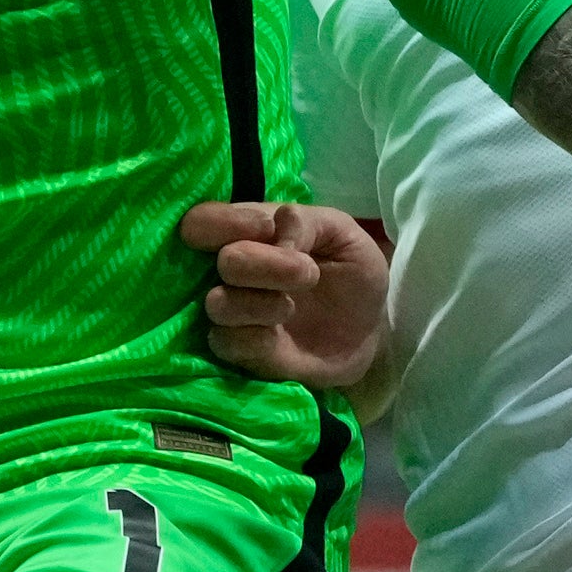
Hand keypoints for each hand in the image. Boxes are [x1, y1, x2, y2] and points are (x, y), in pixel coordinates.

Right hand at [183, 199, 390, 388]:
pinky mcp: (238, 352)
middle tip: (306, 273)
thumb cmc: (350, 274)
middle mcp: (230, 272)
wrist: (367, 332)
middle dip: (266, 264)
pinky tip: (278, 337)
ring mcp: (231, 313)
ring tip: (291, 307)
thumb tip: (275, 228)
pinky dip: (255, 339)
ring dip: (261, 304)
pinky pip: (226, 343)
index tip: (270, 230)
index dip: (229, 222)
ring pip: (218, 304)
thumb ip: (307, 221)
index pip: (204, 220)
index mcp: (247, 234)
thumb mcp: (343, 234)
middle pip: (224, 261)